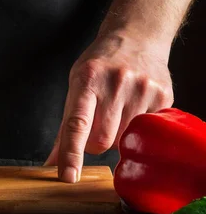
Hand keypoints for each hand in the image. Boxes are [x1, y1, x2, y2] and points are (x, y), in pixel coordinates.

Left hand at [44, 30, 173, 182]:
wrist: (136, 37)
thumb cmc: (99, 65)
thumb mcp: (75, 85)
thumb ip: (64, 126)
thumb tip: (50, 162)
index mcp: (87, 80)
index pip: (77, 124)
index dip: (71, 153)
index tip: (67, 176)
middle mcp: (116, 83)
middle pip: (102, 140)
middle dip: (95, 142)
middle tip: (98, 122)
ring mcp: (142, 90)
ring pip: (124, 140)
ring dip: (117, 135)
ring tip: (117, 110)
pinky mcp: (163, 97)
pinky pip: (146, 132)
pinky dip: (137, 129)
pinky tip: (134, 108)